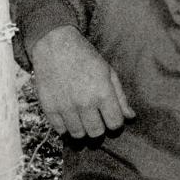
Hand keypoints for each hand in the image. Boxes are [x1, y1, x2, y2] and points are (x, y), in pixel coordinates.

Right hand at [30, 25, 135, 139]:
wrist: (54, 44)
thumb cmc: (85, 56)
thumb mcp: (107, 71)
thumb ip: (120, 96)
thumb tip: (130, 117)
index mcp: (102, 92)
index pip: (115, 124)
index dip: (115, 121)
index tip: (110, 115)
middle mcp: (84, 102)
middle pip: (96, 133)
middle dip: (99, 127)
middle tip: (95, 117)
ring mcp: (65, 107)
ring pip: (78, 135)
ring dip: (82, 129)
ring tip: (81, 117)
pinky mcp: (49, 108)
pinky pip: (60, 131)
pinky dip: (65, 127)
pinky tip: (68, 116)